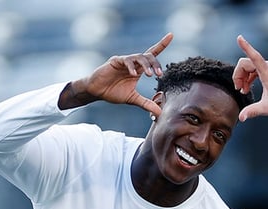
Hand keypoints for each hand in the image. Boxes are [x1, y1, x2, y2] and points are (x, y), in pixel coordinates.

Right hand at [58, 33, 172, 113]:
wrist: (96, 91)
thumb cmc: (113, 92)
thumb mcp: (132, 99)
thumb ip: (146, 104)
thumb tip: (159, 113)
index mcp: (139, 69)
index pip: (152, 55)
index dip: (162, 45)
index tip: (171, 35)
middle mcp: (133, 63)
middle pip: (148, 56)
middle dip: (155, 64)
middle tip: (159, 74)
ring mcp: (124, 61)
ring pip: (139, 57)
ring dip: (146, 65)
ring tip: (150, 75)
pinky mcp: (115, 61)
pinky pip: (126, 60)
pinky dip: (131, 67)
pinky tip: (134, 74)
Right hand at [232, 35, 267, 122]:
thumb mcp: (267, 108)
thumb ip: (252, 111)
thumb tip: (241, 117)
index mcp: (267, 73)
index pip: (254, 56)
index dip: (246, 46)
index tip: (239, 38)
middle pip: (246, 63)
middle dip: (239, 76)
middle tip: (239, 89)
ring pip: (250, 66)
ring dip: (243, 77)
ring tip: (244, 90)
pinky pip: (255, 68)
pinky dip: (249, 76)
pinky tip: (248, 87)